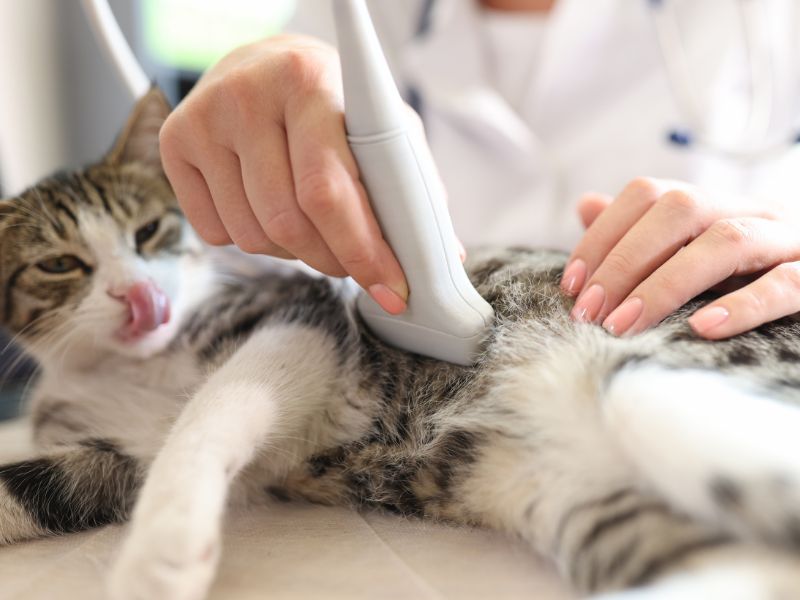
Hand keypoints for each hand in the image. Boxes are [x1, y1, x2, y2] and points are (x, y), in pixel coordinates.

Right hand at [158, 35, 407, 313]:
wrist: (264, 66)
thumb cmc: (334, 104)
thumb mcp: (382, 127)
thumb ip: (409, 187)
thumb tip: (442, 257)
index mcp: (310, 83)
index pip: (327, 188)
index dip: (362, 250)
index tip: (392, 289)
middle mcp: (248, 95)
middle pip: (288, 222)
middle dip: (333, 261)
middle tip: (355, 265)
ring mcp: (203, 120)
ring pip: (253, 236)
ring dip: (294, 253)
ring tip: (313, 227)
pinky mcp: (174, 143)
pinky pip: (216, 233)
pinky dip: (254, 241)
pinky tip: (269, 210)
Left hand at [561, 177, 799, 338]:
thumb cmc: (745, 279)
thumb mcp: (687, 255)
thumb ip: (640, 232)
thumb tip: (586, 204)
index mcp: (716, 204)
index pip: (649, 193)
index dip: (602, 234)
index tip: (572, 285)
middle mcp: (751, 211)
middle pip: (682, 208)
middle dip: (625, 260)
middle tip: (590, 311)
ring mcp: (789, 241)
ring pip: (729, 240)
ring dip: (667, 284)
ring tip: (625, 324)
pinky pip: (786, 284)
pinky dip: (743, 305)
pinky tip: (702, 328)